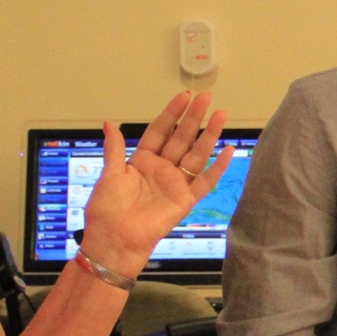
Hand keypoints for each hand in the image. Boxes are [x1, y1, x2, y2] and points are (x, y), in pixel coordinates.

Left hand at [79, 92, 234, 274]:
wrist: (115, 238)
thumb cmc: (108, 208)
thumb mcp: (110, 173)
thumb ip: (114, 148)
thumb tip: (109, 123)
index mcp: (142, 161)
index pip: (160, 131)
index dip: (172, 113)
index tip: (184, 97)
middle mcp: (161, 169)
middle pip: (181, 138)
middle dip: (193, 117)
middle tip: (206, 97)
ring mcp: (175, 183)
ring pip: (196, 154)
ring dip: (208, 135)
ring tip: (220, 114)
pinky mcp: (185, 200)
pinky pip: (205, 181)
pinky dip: (217, 167)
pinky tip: (228, 151)